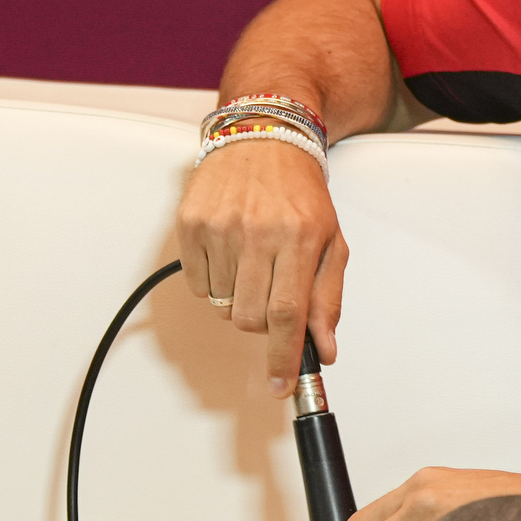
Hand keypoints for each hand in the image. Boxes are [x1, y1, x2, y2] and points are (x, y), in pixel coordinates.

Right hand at [176, 136, 346, 388]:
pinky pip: (198, 285)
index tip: (279, 385)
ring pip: (223, 305)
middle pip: (250, 317)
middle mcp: (256, 232)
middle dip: (262, 322)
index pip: (288, 314)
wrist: (263, 135)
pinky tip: (228, 251)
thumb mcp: (330, 241)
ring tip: (251, 262)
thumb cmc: (299, 192)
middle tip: (271, 293)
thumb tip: (324, 348)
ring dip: (238, 298)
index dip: (282, 357)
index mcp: (298, 238)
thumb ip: (327, 298)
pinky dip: (214, 281)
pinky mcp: (190, 223)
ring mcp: (219, 227)